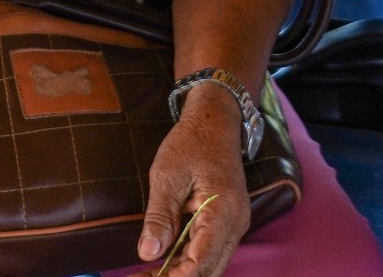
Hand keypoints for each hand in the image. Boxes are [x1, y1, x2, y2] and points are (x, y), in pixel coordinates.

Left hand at [136, 86, 250, 276]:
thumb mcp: (167, 176)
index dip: (176, 276)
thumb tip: (148, 253)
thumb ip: (159, 217)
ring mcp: (234, 224)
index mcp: (223, 211)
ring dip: (182, 271)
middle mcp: (235, 223)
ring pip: (210, 263)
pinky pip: (210, 250)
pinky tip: (164, 261)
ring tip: (147, 274)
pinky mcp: (227, 222)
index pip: (202, 261)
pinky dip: (188, 259)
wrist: (215, 121)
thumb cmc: (191, 142)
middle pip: (209, 269)